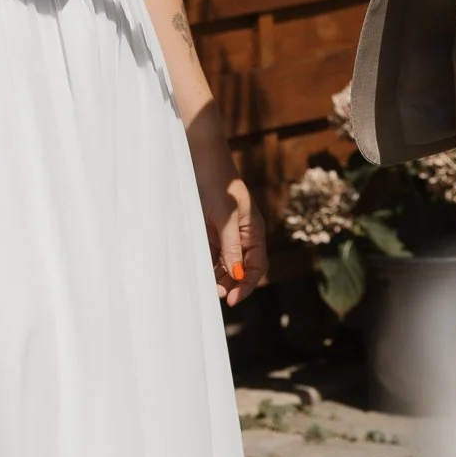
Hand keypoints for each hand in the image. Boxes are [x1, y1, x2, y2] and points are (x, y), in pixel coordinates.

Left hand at [198, 167, 268, 305]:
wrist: (199, 157)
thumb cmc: (216, 183)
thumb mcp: (225, 216)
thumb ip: (231, 246)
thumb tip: (237, 274)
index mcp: (253, 231)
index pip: (256, 266)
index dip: (246, 284)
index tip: (232, 299)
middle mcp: (242, 234)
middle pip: (241, 268)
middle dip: (230, 284)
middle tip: (214, 293)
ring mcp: (226, 232)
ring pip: (226, 264)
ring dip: (218, 277)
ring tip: (206, 286)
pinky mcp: (210, 229)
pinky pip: (211, 253)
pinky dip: (207, 265)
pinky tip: (198, 271)